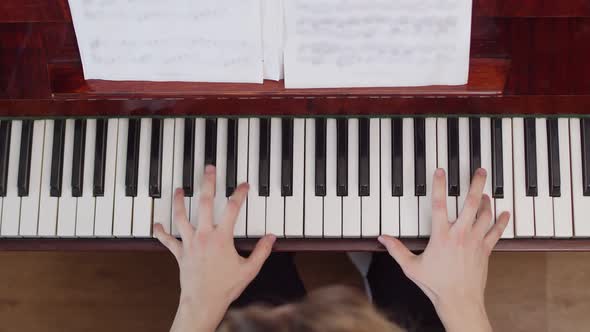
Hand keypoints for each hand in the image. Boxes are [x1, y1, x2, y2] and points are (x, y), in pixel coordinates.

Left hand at [154, 165, 275, 331]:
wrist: (203, 302)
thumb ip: (262, 251)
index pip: (233, 209)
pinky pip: (168, 240)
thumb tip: (272, 238)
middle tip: (209, 169)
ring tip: (180, 189)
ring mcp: (190, 243)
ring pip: (182, 217)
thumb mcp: (249, 269)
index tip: (243, 185)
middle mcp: (204, 236)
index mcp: (222, 238)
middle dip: (208, 184)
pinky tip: (157, 224)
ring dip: (180, 201)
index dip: (239, 193)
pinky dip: (161, 232)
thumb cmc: (225, 287)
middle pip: (205, 203)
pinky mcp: (180, 253)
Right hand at [378, 169, 508, 331]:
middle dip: (476, 184)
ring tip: (485, 192)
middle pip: (471, 203)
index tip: (441, 171)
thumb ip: (396, 249)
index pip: (439, 204)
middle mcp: (461, 235)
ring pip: (485, 214)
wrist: (459, 300)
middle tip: (480, 171)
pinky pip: (497, 232)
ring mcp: (475, 241)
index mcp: (441, 236)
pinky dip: (502, 221)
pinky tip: (505, 213)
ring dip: (486, 201)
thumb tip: (382, 238)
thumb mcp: (411, 267)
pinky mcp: (486, 250)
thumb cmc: (436, 285)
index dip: (439, 185)